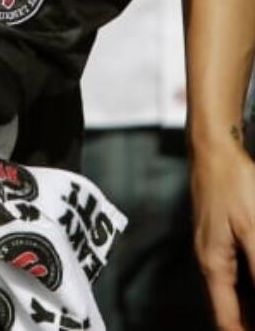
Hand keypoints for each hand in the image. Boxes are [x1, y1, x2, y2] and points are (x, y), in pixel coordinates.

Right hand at [193, 130, 254, 330]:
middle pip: (231, 309)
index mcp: (213, 265)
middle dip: (248, 321)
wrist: (215, 148)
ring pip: (237, 292)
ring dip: (252, 304)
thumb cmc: (229, 181)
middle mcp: (210, 261)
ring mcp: (215, 248)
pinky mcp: (222, 237)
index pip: (226, 320)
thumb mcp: (253, 231)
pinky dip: (252, 284)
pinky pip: (239, 273)